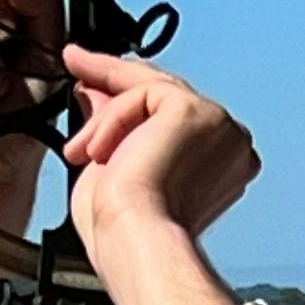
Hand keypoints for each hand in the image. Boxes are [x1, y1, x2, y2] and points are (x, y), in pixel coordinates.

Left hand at [62, 44, 260, 254]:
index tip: (91, 86)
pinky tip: (94, 149)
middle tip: (76, 64)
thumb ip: (113, 123)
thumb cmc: (126, 229)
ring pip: (150, 90)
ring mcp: (217, 125)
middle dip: (113, 82)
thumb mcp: (114, 162)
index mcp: (219, 163)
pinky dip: (111, 120)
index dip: (129, 102)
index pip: (171, 113)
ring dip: (105, 115)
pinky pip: (141, 94)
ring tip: (78, 146)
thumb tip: (92, 88)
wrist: (134, 239)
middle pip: (163, 93)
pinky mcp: (195, 112)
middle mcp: (228, 143)